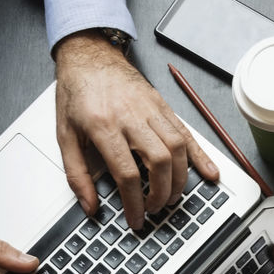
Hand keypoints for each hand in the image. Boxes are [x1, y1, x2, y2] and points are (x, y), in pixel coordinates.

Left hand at [54, 31, 218, 228]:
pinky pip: (186, 132)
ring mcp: (150, 109)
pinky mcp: (162, 105)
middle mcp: (130, 116)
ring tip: (172, 198)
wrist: (88, 55)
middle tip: (155, 209)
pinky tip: (209, 173)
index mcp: (103, 126)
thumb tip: (90, 206)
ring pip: (176, 149)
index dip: (134, 202)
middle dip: (161, 193)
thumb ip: (76, 174)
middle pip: (158, 162)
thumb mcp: (64, 136)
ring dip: (179, 180)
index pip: (127, 173)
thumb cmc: (76, 94)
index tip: (136, 219)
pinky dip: (200, 155)